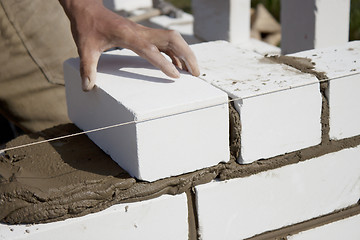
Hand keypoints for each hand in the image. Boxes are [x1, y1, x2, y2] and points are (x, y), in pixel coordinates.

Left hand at [59, 0, 199, 90]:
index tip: (176, 76)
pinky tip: (177, 64)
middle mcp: (141, 32)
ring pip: (173, 39)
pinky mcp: (144, 34)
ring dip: (185, 53)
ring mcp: (144, 32)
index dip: (165, 63)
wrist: (88, 9)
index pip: (152, 50)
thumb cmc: (87, 26)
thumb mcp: (85, 48)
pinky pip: (165, 42)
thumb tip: (87, 87)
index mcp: (129, 36)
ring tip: (192, 70)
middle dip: (187, 55)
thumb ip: (87, 68)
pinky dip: (175, 53)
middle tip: (196, 73)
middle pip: (172, 40)